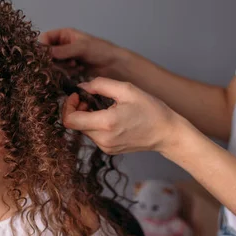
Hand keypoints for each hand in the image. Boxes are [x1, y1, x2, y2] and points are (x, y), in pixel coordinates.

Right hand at [39, 28, 127, 78]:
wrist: (114, 64)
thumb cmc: (100, 50)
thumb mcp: (81, 48)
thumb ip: (62, 50)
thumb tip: (44, 53)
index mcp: (64, 34)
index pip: (45, 38)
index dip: (42, 47)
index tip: (45, 56)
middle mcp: (63, 45)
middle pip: (47, 53)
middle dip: (55, 59)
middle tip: (67, 62)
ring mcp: (66, 57)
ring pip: (54, 63)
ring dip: (63, 66)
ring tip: (75, 65)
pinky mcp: (70, 68)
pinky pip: (61, 71)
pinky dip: (68, 72)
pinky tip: (79, 70)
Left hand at [62, 77, 184, 154]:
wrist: (167, 133)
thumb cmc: (150, 109)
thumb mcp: (126, 89)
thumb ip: (100, 85)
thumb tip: (81, 86)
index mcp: (106, 123)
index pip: (70, 120)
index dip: (68, 106)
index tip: (77, 96)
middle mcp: (103, 139)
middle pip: (75, 125)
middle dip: (78, 110)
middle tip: (89, 99)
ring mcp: (106, 147)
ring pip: (84, 130)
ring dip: (86, 117)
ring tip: (101, 107)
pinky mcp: (109, 150)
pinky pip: (94, 136)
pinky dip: (95, 125)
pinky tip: (108, 117)